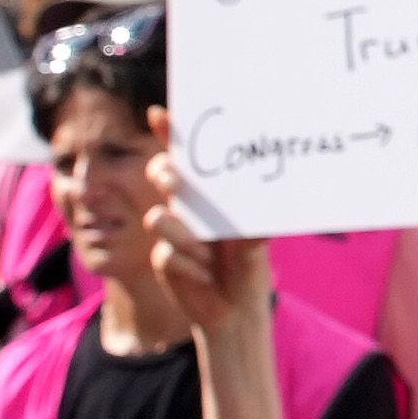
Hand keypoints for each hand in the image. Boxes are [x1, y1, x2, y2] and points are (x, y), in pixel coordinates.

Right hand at [143, 110, 269, 337]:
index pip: (185, 158)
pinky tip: (204, 276)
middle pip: (161, 174)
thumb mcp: (255, 236)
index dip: (168, 134)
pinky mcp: (162, 259)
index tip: (159, 113)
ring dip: (188, 238)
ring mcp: (171, 232)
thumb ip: (252, 217)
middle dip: (166, 176)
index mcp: (208, 194)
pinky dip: (189, 267)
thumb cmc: (248, 262)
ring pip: (159, 218)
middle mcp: (186, 207)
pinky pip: (166, 254)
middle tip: (177, 185)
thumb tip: (258, 197)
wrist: (236, 306)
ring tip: (210, 255)